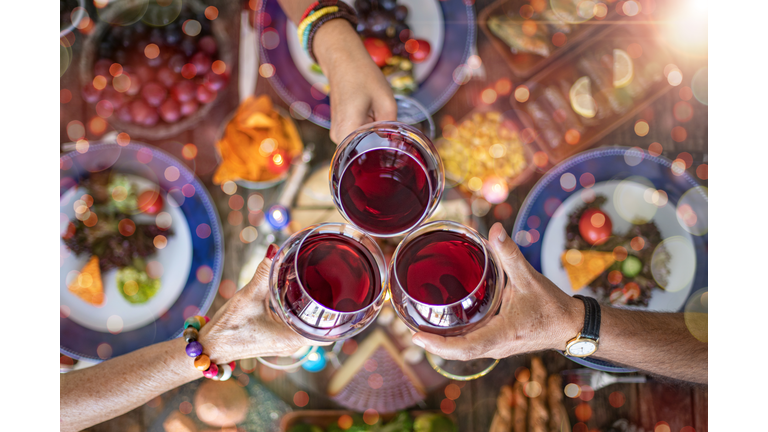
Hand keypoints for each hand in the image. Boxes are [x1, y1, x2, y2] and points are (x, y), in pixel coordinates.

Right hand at [198, 245, 327, 363]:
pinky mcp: (278, 339)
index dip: (335, 310)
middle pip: (319, 322)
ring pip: (307, 322)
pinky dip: (297, 308)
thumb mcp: (247, 297)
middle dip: (322, 302)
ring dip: (309, 305)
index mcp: (292, 338)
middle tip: (325, 278)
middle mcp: (293, 344)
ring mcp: (286, 343)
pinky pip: (295, 322)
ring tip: (314, 282)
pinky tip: (295, 293)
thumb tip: (275, 250)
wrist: (209, 347)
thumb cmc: (228, 328)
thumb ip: (263, 273)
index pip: (326, 327)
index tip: (339, 291)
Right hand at [313, 19, 396, 143]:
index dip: (383, 151)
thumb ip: (391, 126)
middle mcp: (337, 137)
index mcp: (347, 131)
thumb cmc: (363, 76)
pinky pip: (357, 134)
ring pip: (361, 142)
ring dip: (373, 132)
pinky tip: (370, 111)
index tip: (394, 143)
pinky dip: (367, 127)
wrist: (342, 60)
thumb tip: (394, 141)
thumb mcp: (386, 100)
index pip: (367, 155)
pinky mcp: (339, 127)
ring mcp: (336, 133)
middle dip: (379, 140)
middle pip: (365, 150)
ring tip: (376, 111)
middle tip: (387, 121)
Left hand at [411, 223, 584, 360]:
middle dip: (434, 346)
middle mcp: (498, 345)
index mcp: (503, 333)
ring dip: (443, 345)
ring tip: (420, 331)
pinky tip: (443, 330)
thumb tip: (496, 229)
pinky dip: (455, 342)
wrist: (571, 326)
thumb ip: (509, 254)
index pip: (467, 346)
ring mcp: (498, 347)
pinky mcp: (498, 343)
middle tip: (410, 332)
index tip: (418, 338)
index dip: (441, 345)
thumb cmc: (552, 307)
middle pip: (460, 353)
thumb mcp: (530, 278)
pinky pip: (472, 346)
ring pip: (465, 352)